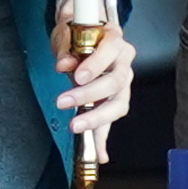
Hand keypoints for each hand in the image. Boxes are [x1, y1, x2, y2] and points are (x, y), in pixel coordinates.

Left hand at [49, 0, 134, 157]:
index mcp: (115, 40)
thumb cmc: (77, 33)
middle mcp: (124, 62)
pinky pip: (111, 120)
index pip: (111, 51)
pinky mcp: (115, 100)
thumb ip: (66, 48)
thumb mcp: (67, 33)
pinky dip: (103, 138)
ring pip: (118, 104)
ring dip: (96, 118)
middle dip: (89, 95)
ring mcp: (123, 83)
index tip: (77, 76)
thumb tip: (63, 65)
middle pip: (115, 82)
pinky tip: (101, 155)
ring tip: (75, 126)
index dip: (95, 65)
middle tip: (63, 102)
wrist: (83, 34)